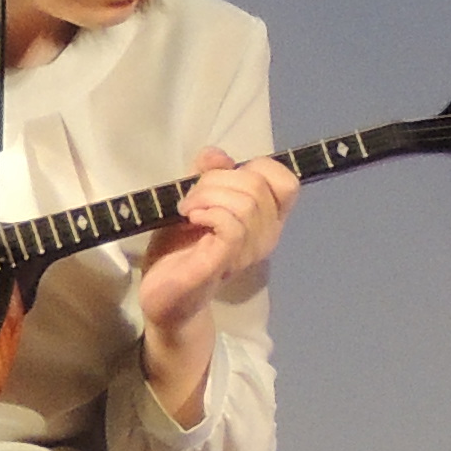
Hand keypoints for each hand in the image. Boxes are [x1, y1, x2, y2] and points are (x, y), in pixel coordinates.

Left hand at [136, 146, 294, 419]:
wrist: (164, 296)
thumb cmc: (181, 251)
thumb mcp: (193, 202)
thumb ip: (207, 176)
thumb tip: (216, 154)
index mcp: (264, 219)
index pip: (286, 181)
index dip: (259, 167)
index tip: (223, 176)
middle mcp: (265, 236)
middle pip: (258, 183)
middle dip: (217, 179)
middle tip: (191, 197)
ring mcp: (247, 252)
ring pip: (246, 201)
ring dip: (207, 195)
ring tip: (187, 210)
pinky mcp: (224, 262)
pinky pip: (232, 225)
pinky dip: (208, 212)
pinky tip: (190, 218)